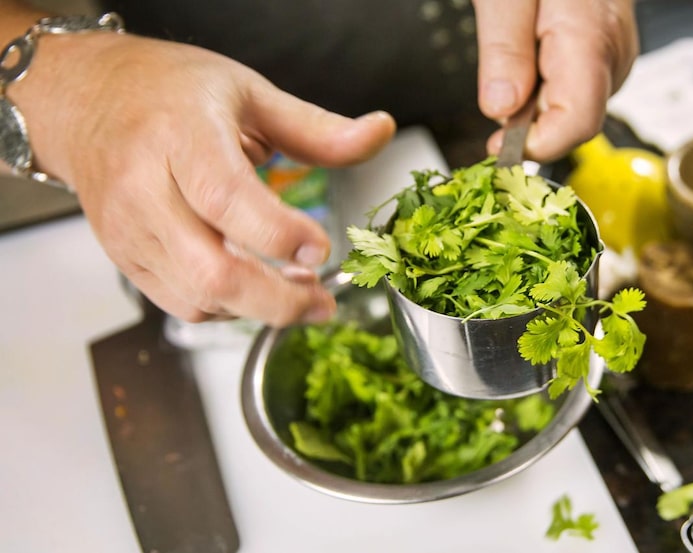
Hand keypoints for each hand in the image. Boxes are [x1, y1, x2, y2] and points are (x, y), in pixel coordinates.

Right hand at [11, 32, 395, 326]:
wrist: (85, 102)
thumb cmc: (166, 92)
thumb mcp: (248, 93)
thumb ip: (317, 128)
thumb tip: (379, 133)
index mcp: (178, 136)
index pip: (226, 198)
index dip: (278, 234)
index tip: (322, 249)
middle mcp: (143, 189)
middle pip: (212, 271)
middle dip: (277, 301)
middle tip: (323, 302)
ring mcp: (130, 231)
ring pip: (198, 299)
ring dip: (259, 308)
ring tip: (300, 289)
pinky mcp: (126, 258)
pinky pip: (182, 304)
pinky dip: (229, 308)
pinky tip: (258, 287)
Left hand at [472, 0, 637, 161]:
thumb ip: (505, 48)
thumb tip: (501, 108)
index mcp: (590, 38)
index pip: (576, 125)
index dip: (533, 145)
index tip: (494, 145)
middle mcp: (612, 53)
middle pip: (571, 123)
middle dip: (527, 123)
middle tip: (499, 84)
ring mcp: (613, 55)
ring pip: (570, 109)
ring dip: (533, 103)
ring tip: (517, 55)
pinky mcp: (605, 54)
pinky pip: (573, 89)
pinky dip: (543, 86)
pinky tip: (532, 55)